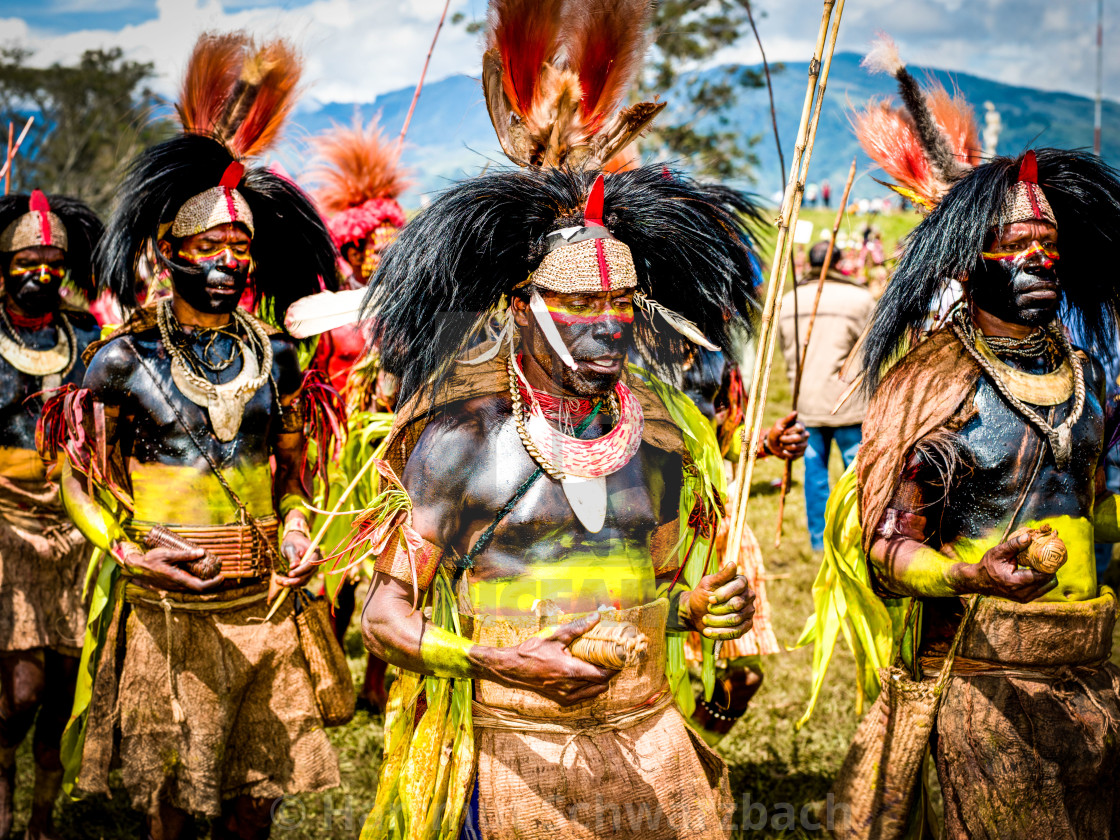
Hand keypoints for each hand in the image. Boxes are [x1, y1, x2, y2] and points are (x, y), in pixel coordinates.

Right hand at [120, 545, 223, 593]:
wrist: (136, 568)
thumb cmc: (151, 560)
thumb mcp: (168, 554)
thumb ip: (185, 554)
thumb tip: (201, 552)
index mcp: (177, 579)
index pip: (199, 586)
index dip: (213, 584)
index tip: (222, 576)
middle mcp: (177, 586)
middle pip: (199, 589)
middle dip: (212, 583)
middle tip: (221, 573)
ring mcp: (174, 587)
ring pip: (194, 588)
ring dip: (205, 582)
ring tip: (214, 571)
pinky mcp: (173, 585)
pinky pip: (188, 585)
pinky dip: (197, 580)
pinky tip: (201, 572)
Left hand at [276, 531, 319, 588]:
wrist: (294, 542)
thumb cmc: (292, 543)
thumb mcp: (290, 548)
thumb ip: (292, 556)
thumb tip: (293, 566)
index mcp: (315, 553)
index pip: (310, 564)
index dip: (300, 570)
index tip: (290, 574)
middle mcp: (317, 562)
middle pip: (308, 574)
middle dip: (295, 580)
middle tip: (283, 582)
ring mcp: (313, 569)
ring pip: (304, 580)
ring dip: (292, 583)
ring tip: (278, 581)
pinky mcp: (307, 573)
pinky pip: (301, 581)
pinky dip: (291, 583)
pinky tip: (281, 581)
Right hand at [496, 613, 619, 706]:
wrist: (513, 668)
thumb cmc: (533, 651)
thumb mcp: (555, 636)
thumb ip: (578, 627)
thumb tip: (596, 617)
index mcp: (571, 671)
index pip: (603, 675)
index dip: (614, 667)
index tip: (617, 656)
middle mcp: (571, 687)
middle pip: (602, 684)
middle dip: (609, 672)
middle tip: (610, 659)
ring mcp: (566, 696)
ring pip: (595, 692)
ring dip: (600, 680)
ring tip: (599, 666)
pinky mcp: (562, 700)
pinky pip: (584, 696)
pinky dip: (590, 687)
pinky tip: (586, 674)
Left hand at [685, 563, 755, 639]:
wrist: (696, 612)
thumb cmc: (702, 595)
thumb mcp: (708, 583)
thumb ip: (720, 576)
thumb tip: (732, 563)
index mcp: (741, 582)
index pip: (739, 586)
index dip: (724, 594)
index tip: (710, 599)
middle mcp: (748, 596)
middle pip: (737, 604)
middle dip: (718, 609)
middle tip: (707, 609)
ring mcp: (749, 612)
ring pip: (736, 620)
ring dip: (716, 621)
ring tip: (705, 620)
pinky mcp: (746, 626)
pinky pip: (736, 632)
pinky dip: (720, 633)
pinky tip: (707, 632)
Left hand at [764, 412, 808, 459]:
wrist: (772, 444)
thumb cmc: (776, 432)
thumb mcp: (779, 424)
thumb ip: (787, 419)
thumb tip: (796, 412)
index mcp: (801, 426)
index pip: (798, 428)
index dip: (788, 431)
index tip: (783, 431)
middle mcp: (805, 435)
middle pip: (797, 438)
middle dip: (785, 439)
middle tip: (780, 439)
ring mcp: (804, 444)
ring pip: (796, 447)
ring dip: (785, 446)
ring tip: (782, 445)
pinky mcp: (801, 453)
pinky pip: (795, 455)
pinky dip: (786, 454)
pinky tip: (784, 451)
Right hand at [953, 531, 1057, 601]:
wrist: (980, 581)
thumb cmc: (988, 565)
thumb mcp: (998, 552)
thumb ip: (1014, 544)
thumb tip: (1029, 537)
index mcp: (1015, 582)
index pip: (1042, 575)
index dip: (1050, 564)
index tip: (1052, 552)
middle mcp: (1021, 593)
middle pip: (1049, 581)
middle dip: (1051, 567)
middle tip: (1050, 556)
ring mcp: (1024, 598)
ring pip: (1049, 586)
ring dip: (1049, 574)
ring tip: (1044, 562)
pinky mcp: (1026, 599)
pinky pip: (1043, 589)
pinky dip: (1044, 579)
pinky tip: (1038, 569)